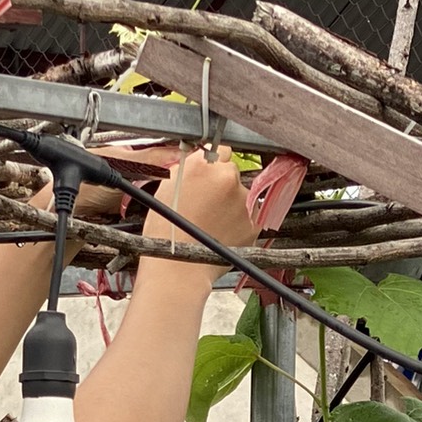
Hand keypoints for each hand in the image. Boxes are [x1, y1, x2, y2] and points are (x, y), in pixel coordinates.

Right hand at [141, 144, 254, 268]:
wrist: (178, 270)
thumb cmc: (166, 233)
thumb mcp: (167, 188)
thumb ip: (191, 168)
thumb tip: (204, 159)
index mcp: (202, 165)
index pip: (221, 151)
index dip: (214, 166)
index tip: (210, 177)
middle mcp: (227, 177)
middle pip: (232, 173)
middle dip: (223, 185)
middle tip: (206, 206)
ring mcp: (244, 200)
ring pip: (242, 195)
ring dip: (232, 204)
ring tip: (212, 224)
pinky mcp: (255, 222)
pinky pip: (250, 216)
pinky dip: (240, 222)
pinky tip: (222, 233)